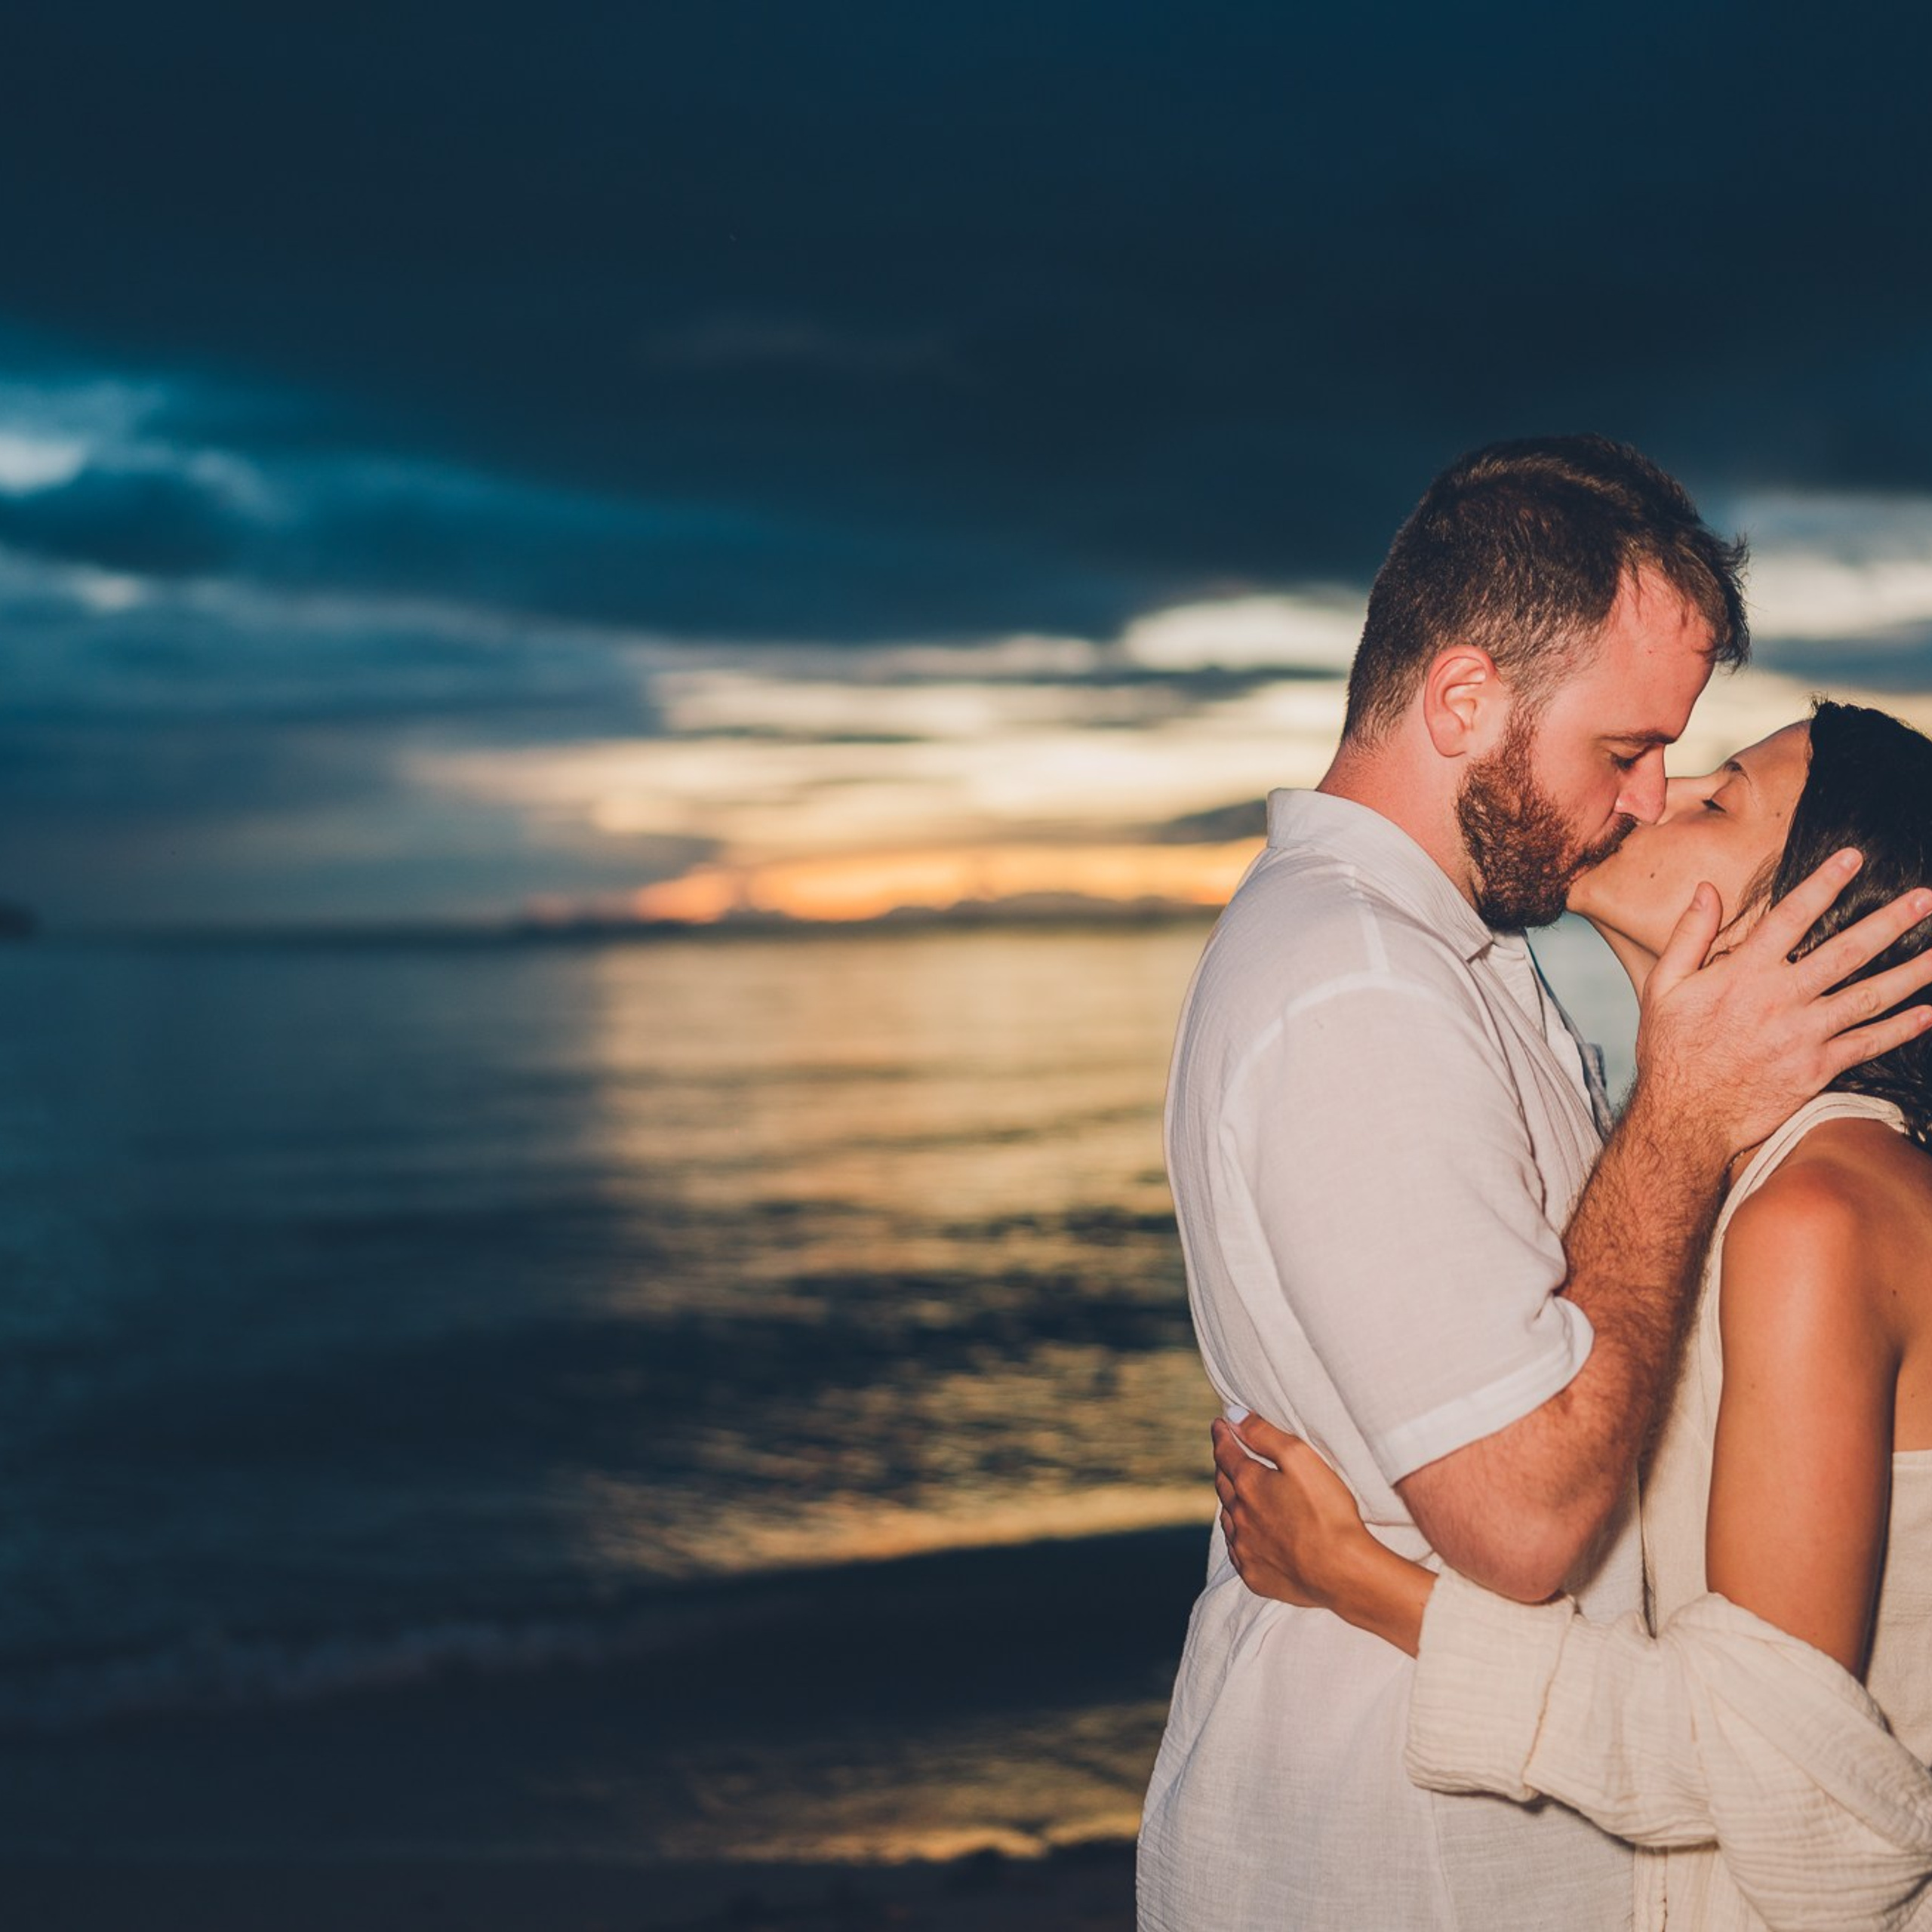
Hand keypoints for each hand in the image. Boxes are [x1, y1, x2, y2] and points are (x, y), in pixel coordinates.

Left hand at [1212, 1413, 1375, 1610]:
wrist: (1342, 1572)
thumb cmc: (1328, 1511)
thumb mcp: (1301, 1458)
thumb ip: (1264, 1435)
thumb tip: (1232, 1416)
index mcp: (1248, 1485)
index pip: (1226, 1453)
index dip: (1222, 1435)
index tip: (1219, 1424)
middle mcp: (1239, 1516)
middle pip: (1223, 1483)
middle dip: (1224, 1465)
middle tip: (1227, 1454)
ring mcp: (1244, 1547)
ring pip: (1227, 1516)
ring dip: (1230, 1500)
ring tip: (1235, 1490)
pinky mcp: (1253, 1574)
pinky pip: (1237, 1548)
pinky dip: (1238, 1533)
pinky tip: (1245, 1531)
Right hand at [1637, 853, 1931, 1157]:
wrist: (1683, 1119)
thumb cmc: (1670, 1052)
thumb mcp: (1664, 987)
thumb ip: (1688, 935)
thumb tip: (1707, 890)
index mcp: (1743, 973)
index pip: (1791, 916)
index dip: (1824, 883)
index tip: (1853, 856)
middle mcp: (1780, 998)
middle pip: (1846, 951)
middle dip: (1890, 921)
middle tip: (1925, 898)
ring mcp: (1804, 1034)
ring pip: (1870, 996)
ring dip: (1912, 971)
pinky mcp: (1817, 1068)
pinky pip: (1869, 1044)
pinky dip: (1902, 1028)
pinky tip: (1928, 1012)